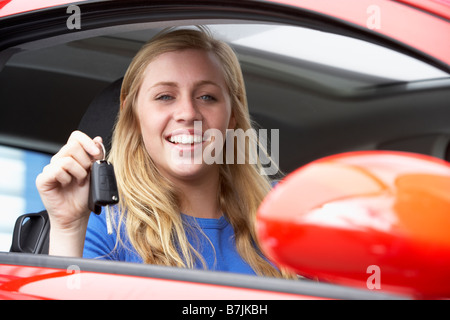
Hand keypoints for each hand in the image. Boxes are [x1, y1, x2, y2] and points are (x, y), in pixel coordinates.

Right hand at [36, 130, 103, 255]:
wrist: (77, 215)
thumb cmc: (85, 195)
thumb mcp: (95, 173)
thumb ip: (96, 156)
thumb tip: (98, 139)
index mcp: (73, 156)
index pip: (76, 137)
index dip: (87, 142)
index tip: (96, 152)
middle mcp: (60, 160)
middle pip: (73, 146)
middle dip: (85, 161)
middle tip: (86, 174)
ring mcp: (50, 169)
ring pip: (67, 159)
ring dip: (79, 172)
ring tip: (78, 182)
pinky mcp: (43, 179)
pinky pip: (56, 170)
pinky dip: (66, 178)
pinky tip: (67, 184)